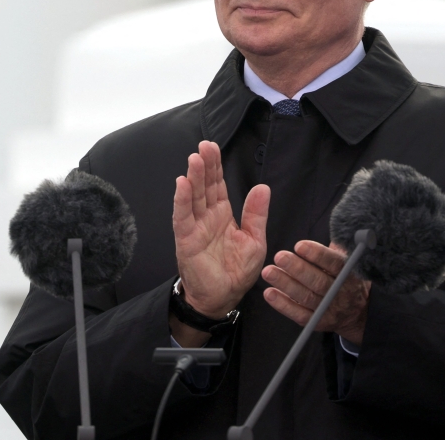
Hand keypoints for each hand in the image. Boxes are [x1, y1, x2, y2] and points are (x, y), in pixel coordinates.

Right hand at [171, 141, 269, 345]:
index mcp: (223, 214)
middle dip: (204, 165)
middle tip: (204, 146)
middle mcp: (207, 217)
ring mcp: (195, 226)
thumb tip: (262, 187)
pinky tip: (182, 184)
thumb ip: (256, 214)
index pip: (218, 185)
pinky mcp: (186, 239)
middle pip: (204, 186)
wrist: (222, 298)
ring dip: (193, 177)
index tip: (213, 147)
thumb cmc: (236, 271)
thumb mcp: (255, 240)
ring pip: (193, 197)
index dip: (216, 166)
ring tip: (195, 159)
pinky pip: (183, 216)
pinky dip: (182, 200)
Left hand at [261, 240, 370, 345]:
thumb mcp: (349, 262)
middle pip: (318, 281)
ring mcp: (329, 309)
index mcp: (349, 274)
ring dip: (285, 284)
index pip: (334, 263)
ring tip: (268, 272)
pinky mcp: (318, 322)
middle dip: (297, 268)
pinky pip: (300, 314)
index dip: (317, 254)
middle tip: (279, 256)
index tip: (299, 245)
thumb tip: (336, 224)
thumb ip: (339, 247)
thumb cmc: (346, 279)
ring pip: (306, 297)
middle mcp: (340, 292)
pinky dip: (283, 305)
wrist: (357, 314)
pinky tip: (270, 293)